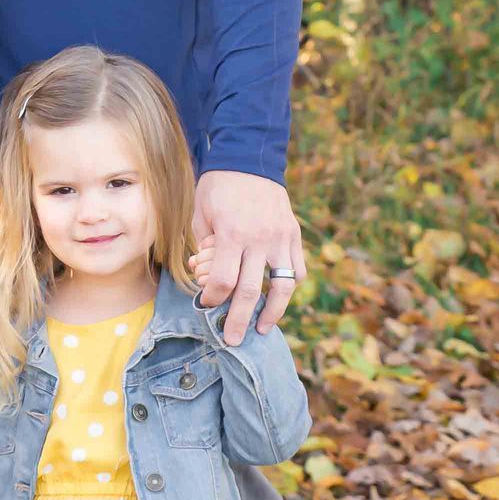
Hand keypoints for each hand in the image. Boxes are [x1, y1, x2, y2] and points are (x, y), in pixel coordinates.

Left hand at [192, 169, 305, 343]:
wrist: (248, 159)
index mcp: (232, 235)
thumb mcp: (201, 214)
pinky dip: (289, 287)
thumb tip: (208, 276)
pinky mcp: (293, 235)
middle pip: (249, 292)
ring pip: (281, 287)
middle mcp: (259, 240)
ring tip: (262, 329)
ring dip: (272, 313)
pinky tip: (278, 300)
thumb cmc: (217, 187)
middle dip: (238, 320)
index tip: (206, 307)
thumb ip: (206, 248)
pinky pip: (297, 270)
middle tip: (231, 341)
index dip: (213, 300)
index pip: (224, 281)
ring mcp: (280, 239)